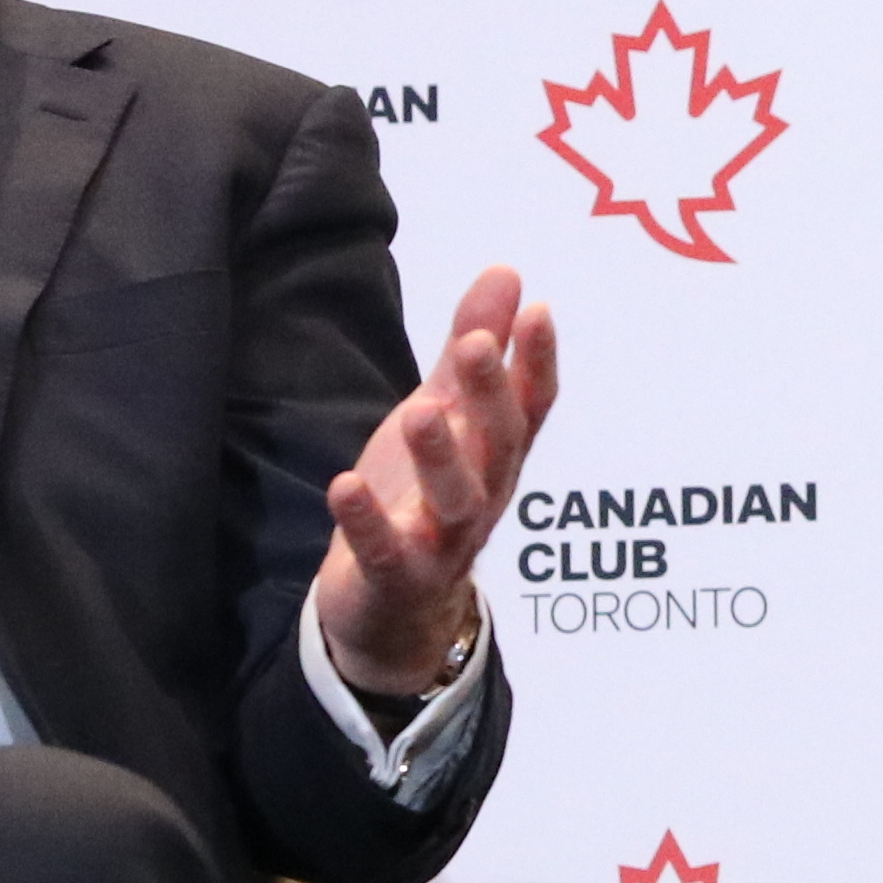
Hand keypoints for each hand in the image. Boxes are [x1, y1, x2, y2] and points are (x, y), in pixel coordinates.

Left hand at [316, 266, 558, 694]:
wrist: (391, 610)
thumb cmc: (421, 497)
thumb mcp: (446, 413)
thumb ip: (473, 348)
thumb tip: (508, 272)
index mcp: (497, 456)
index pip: (531, 407)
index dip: (537, 362)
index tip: (538, 311)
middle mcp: (483, 498)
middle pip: (499, 446)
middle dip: (490, 395)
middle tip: (476, 344)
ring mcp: (443, 544)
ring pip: (457, 501)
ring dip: (441, 456)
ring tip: (421, 411)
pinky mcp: (397, 579)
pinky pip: (387, 553)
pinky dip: (367, 522)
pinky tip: (345, 486)